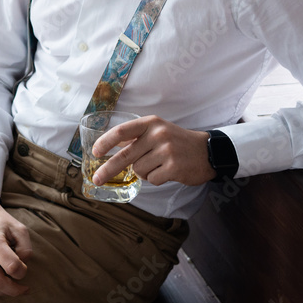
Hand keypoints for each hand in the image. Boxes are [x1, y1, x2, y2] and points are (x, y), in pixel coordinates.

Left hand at [92, 115, 215, 186]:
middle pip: (125, 155)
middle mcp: (157, 134)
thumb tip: (110, 144)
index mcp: (151, 123)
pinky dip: (156, 179)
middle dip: (108, 169)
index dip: (106, 142)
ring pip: (138, 170)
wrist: (208, 151)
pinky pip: (152, 179)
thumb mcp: (157, 130)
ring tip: (159, 165)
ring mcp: (166, 151)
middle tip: (97, 179)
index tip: (95, 152)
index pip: (122, 131)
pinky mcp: (174, 167)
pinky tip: (167, 172)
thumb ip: (136, 136)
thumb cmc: (178, 141)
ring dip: (144, 172)